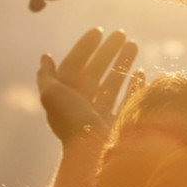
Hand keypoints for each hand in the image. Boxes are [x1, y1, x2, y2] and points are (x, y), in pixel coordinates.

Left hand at [37, 28, 143, 144]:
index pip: (75, 65)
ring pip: (113, 82)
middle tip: (122, 34)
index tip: (99, 31)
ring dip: (123, 63)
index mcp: (66, 97)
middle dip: (108, 52)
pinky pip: (128, 100)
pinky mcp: (120, 123)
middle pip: (96, 71)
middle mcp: (83, 105)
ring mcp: (103, 115)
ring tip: (134, 44)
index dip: (85, 47)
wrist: (94, 154)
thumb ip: (47, 77)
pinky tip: (142, 71)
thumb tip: (45, 58)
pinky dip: (135, 86)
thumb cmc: (72, 122)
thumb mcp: (51, 96)